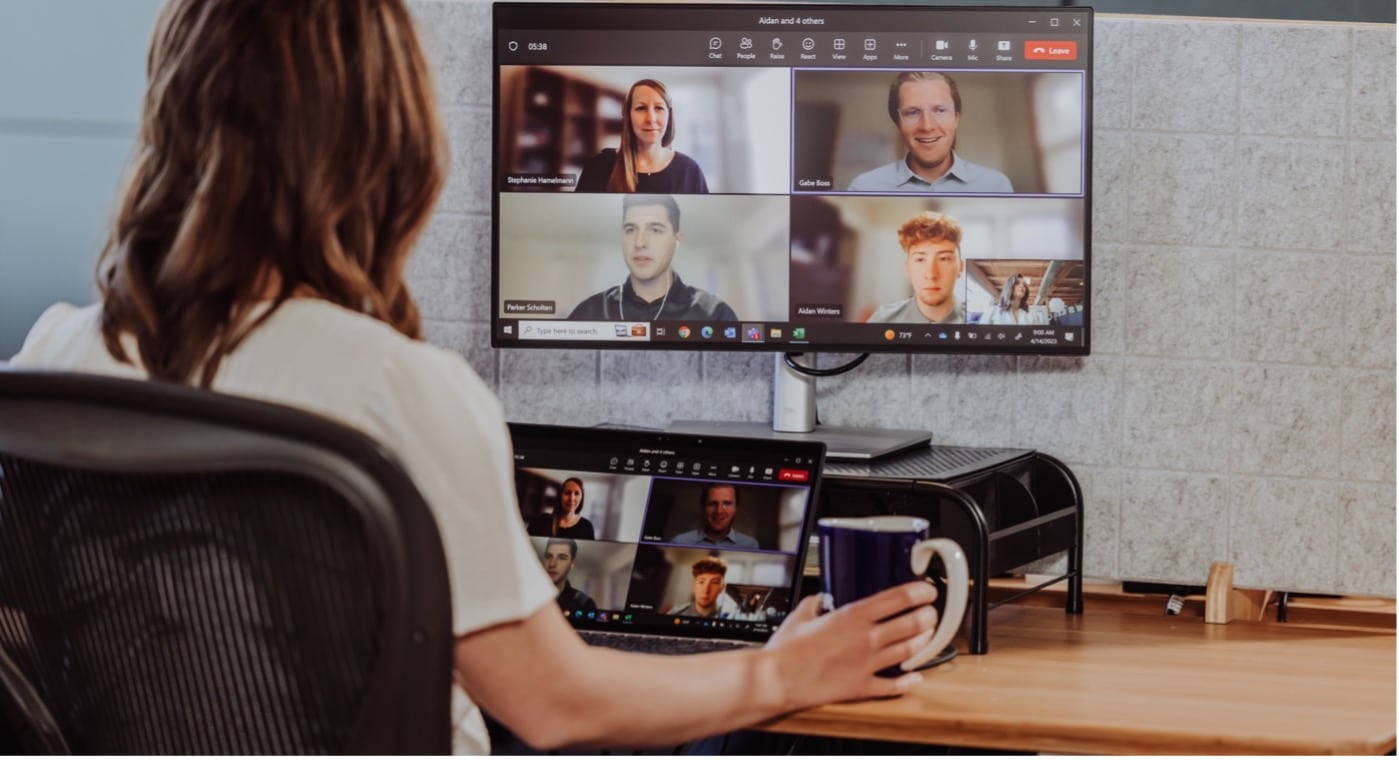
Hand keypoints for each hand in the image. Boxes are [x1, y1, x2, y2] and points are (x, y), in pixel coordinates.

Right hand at [760, 581, 938, 710]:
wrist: (778, 679)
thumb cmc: (786, 649)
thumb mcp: (800, 615)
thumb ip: (815, 603)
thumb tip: (820, 598)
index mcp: (852, 617)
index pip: (896, 599)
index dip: (918, 593)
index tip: (927, 591)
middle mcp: (866, 639)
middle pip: (910, 624)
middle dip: (927, 617)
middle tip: (932, 613)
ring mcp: (868, 664)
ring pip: (908, 652)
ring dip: (924, 643)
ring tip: (929, 636)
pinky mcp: (862, 687)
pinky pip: (892, 686)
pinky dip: (908, 682)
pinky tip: (916, 677)